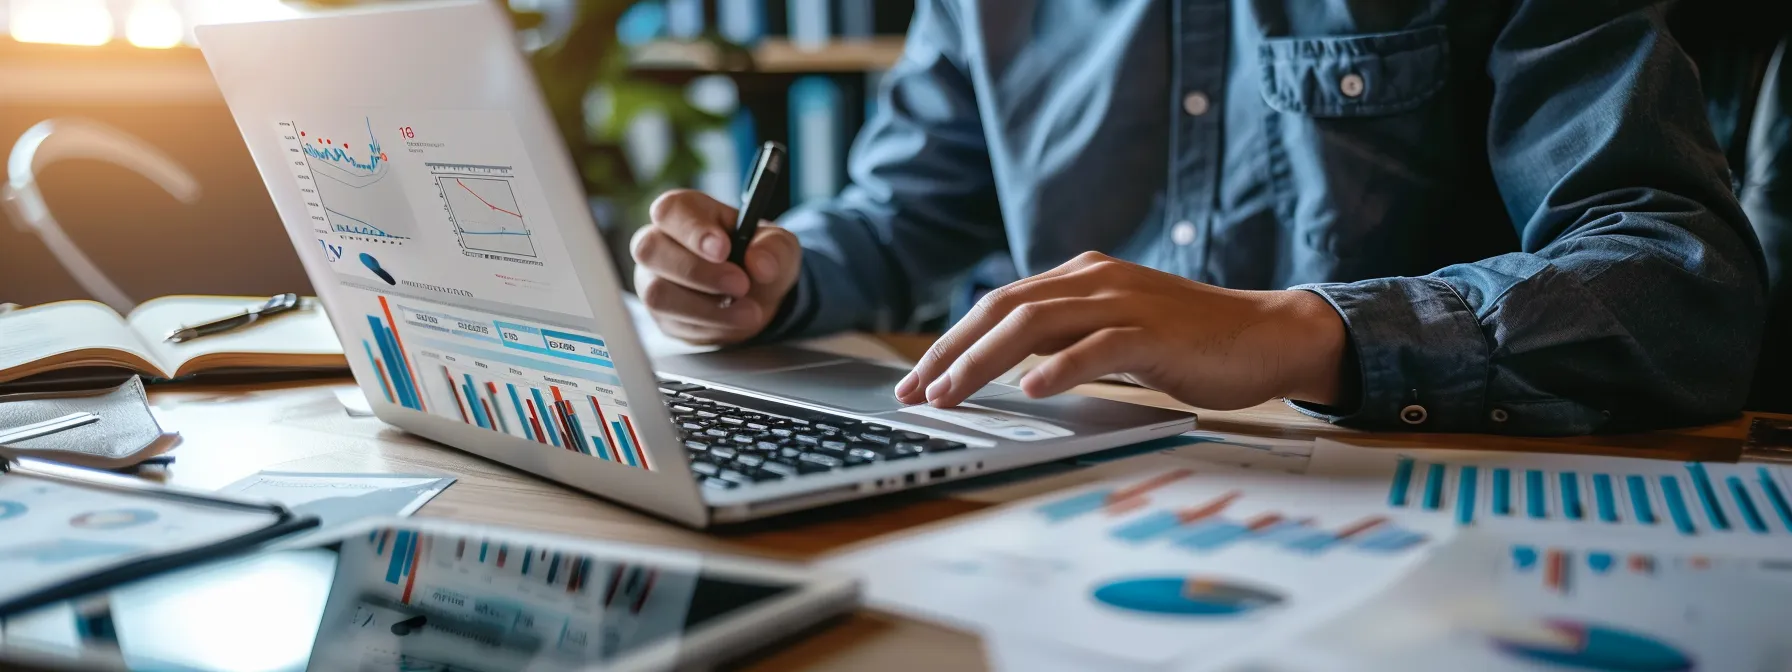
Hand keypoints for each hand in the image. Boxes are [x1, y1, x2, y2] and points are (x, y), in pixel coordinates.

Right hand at [632, 190, 801, 343]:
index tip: (723, 249)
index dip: (692, 230)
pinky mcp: (660, 314)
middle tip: (741, 284)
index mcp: (684, 211)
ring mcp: (653, 279)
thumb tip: (759, 263)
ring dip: (707, 308)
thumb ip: (773, 249)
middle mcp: (658, 242)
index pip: (670, 210)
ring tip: (749, 311)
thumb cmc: (759, 257)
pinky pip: (673, 323)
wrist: (758, 295)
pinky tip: (735, 321)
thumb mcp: (779, 246)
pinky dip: (711, 326)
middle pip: (651, 250)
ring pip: (657, 293)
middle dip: (699, 272)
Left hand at [893, 252, 1349, 410]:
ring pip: (1035, 324)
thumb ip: (1068, 339)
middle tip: (917, 393)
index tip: (918, 381)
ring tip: (953, 394)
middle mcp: (1094, 280)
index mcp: (1080, 277)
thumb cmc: (1191, 343)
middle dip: (951, 351)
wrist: (1268, 336)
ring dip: (985, 361)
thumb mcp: (1115, 334)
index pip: (999, 305)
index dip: (952, 341)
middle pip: (1003, 309)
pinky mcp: (1154, 332)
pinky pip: (1097, 347)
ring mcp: (1125, 303)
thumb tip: (1010, 367)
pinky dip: (1060, 367)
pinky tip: (1031, 389)